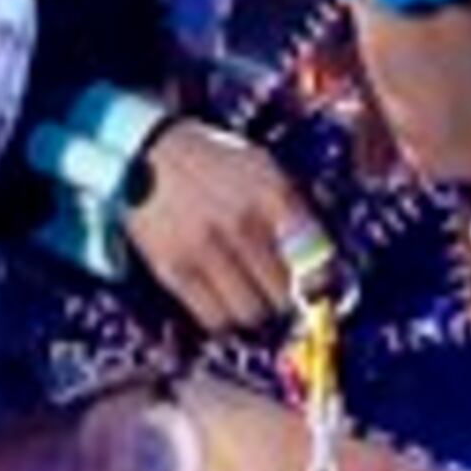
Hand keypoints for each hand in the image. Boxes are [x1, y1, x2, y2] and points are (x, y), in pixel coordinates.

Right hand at [121, 121, 341, 335]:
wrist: (146, 152)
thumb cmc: (214, 161)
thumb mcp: (263, 168)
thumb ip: (294, 210)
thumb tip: (324, 264)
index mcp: (273, 195)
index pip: (316, 259)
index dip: (322, 283)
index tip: (318, 290)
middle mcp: (243, 224)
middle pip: (285, 294)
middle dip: (287, 299)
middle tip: (280, 293)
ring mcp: (207, 250)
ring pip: (251, 313)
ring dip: (256, 311)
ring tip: (250, 297)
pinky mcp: (175, 270)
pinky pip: (213, 318)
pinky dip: (224, 318)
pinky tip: (223, 300)